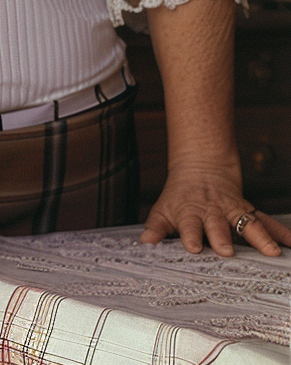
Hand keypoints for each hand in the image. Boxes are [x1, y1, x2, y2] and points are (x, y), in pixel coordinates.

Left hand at [140, 163, 290, 255]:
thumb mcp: (163, 210)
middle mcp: (213, 213)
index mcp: (190, 214)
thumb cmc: (179, 198)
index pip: (189, 226)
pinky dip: (280, 231)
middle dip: (222, 238)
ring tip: (272, 251)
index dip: (191, 236)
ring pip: (246, 223)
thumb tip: (145, 242)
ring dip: (259, 237)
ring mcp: (232, 212)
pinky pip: (265, 221)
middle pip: (218, 226)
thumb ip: (155, 228)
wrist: (200, 171)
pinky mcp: (248, 212)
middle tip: (227, 251)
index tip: (193, 247)